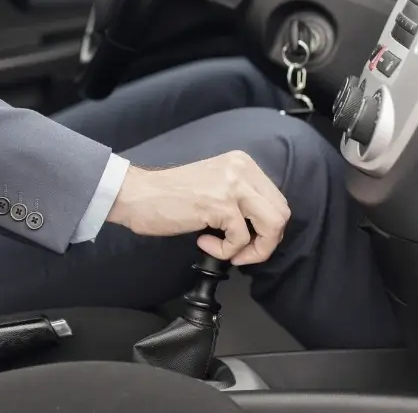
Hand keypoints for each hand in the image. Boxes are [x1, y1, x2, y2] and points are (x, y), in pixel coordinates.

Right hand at [105, 151, 290, 265]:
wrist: (136, 194)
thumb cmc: (167, 195)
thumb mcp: (214, 185)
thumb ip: (239, 197)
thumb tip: (261, 227)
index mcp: (242, 163)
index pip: (277, 200)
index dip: (267, 229)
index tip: (247, 242)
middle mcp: (241, 169)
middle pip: (281, 214)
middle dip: (266, 242)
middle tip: (242, 253)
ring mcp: (232, 185)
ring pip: (272, 226)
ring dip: (253, 250)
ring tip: (229, 252)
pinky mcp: (220, 204)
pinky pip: (240, 238)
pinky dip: (225, 251)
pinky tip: (204, 242)